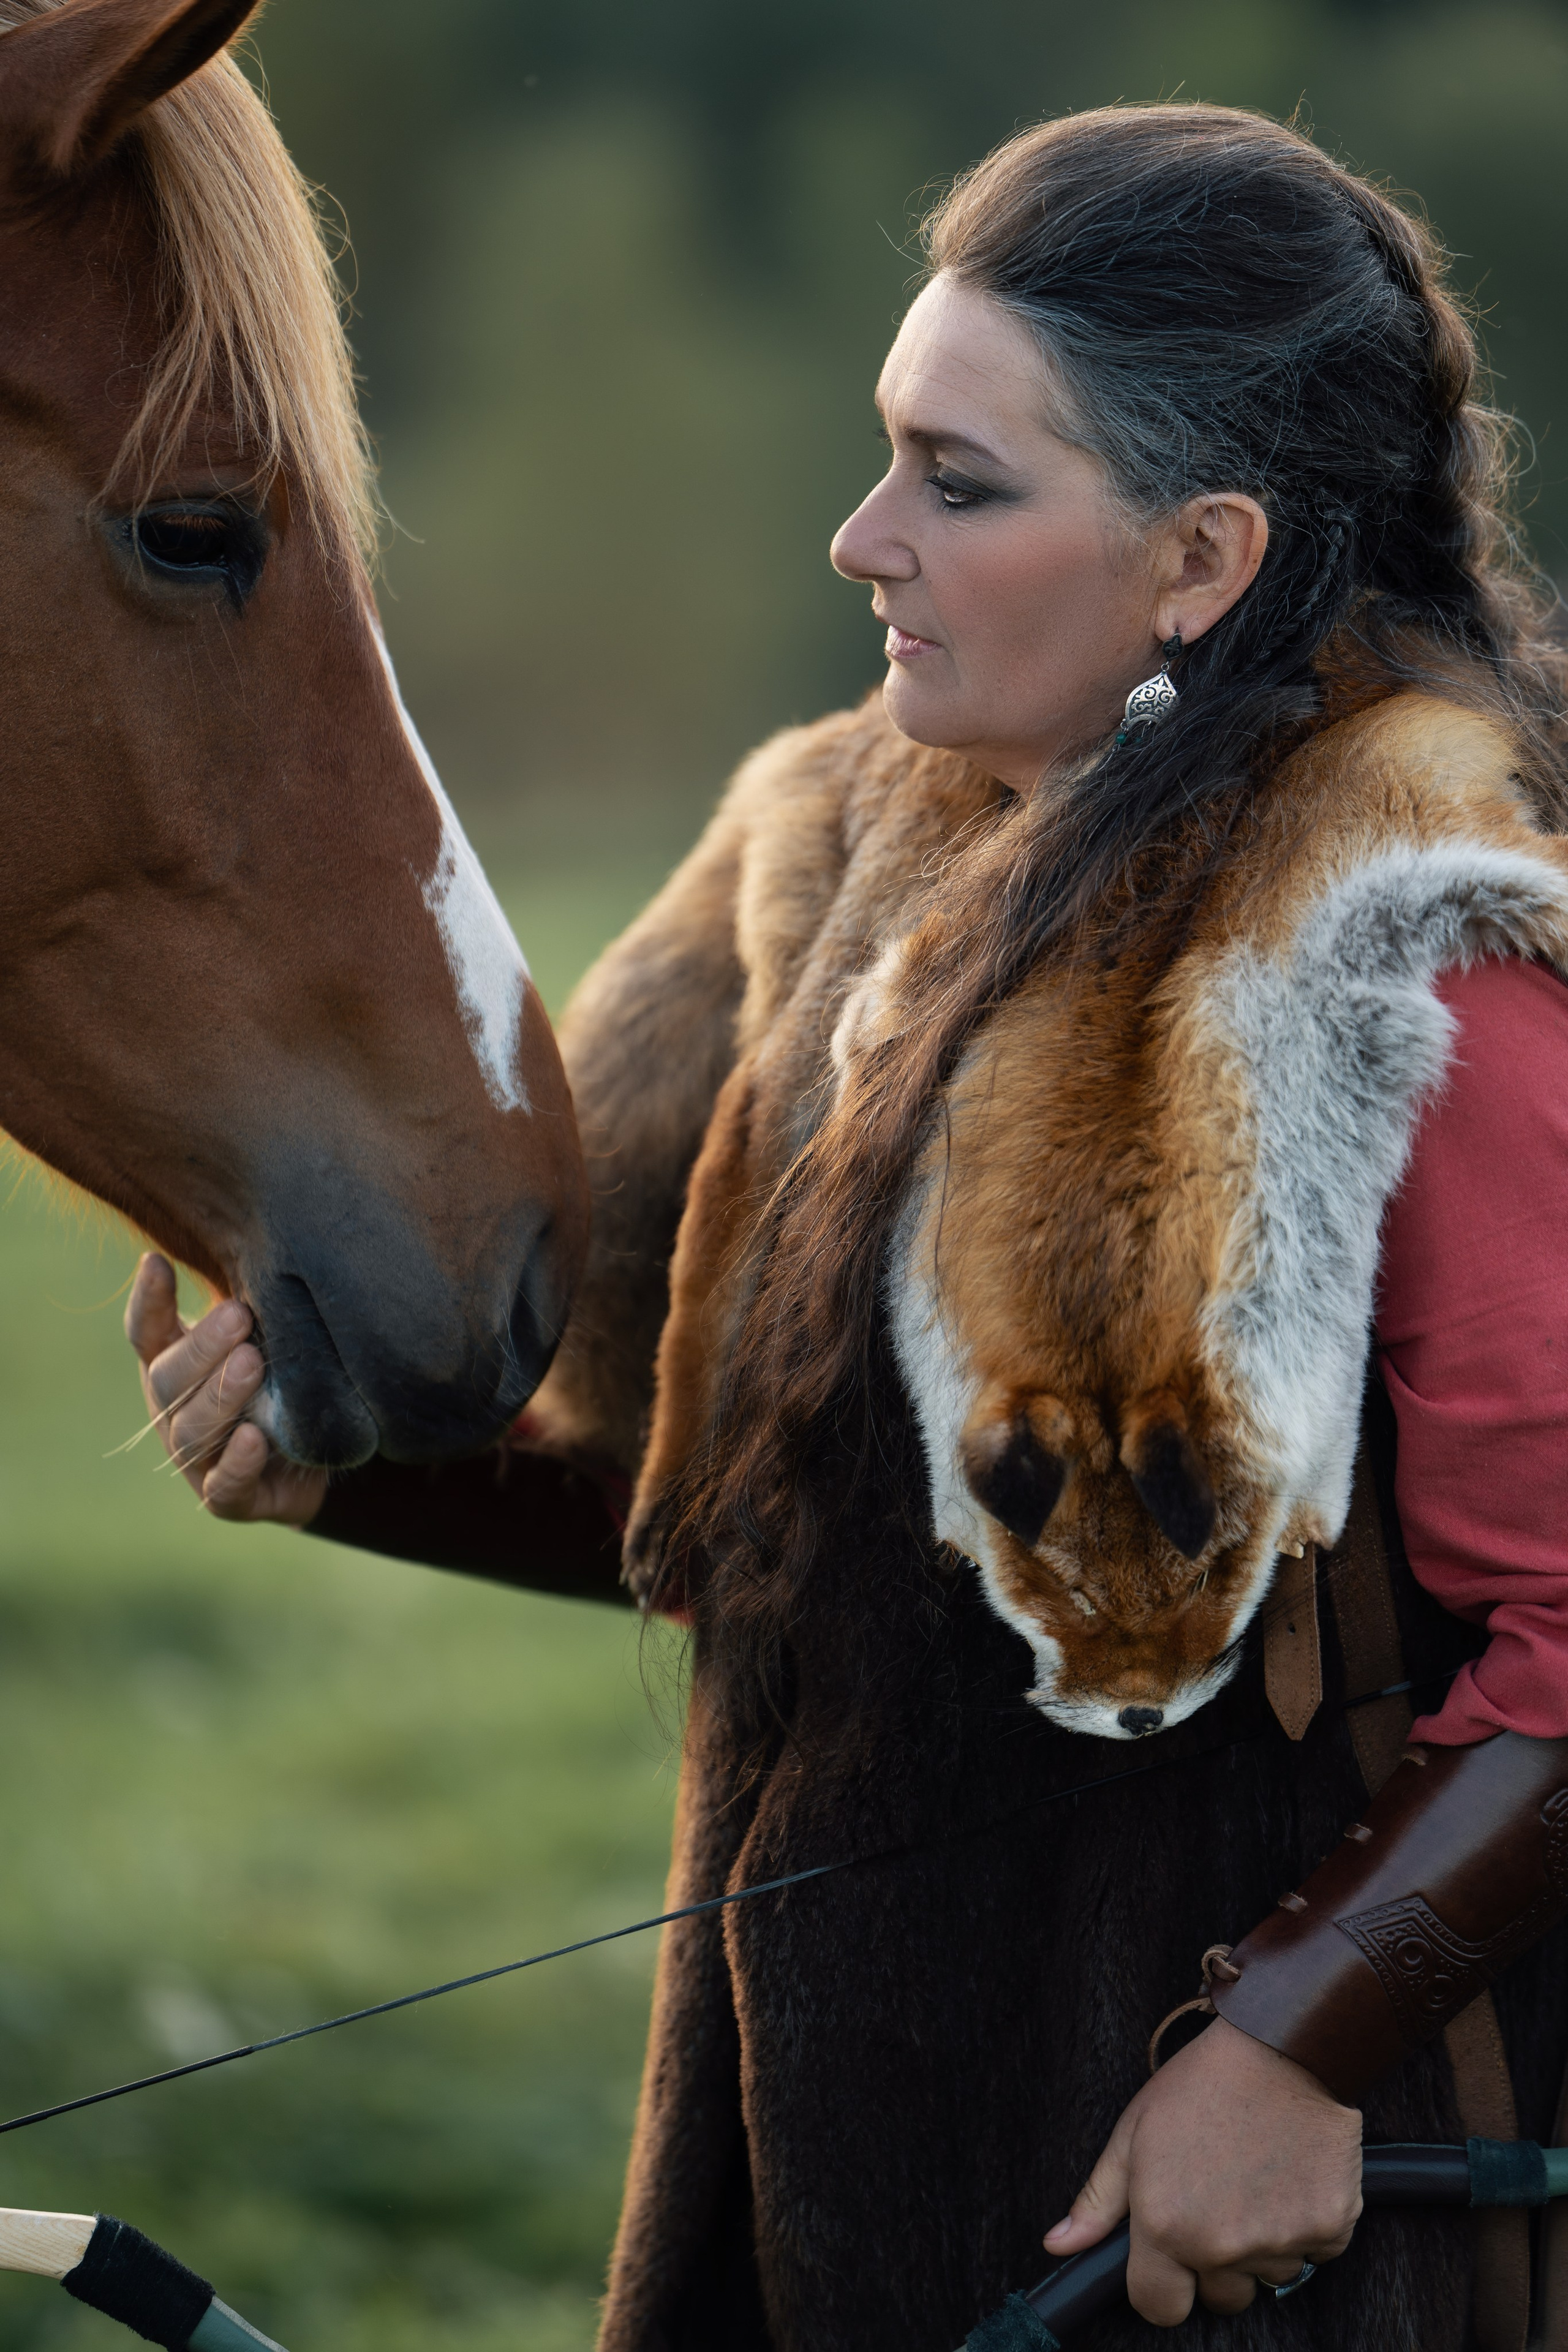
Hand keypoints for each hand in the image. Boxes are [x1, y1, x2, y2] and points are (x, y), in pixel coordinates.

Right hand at [125, 1253, 327, 1526]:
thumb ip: (248, 1306)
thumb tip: (254, 1240)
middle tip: (238, 1315)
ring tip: (253, 1363)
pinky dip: (238, 1463)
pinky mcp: (232, 1499)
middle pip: (167, 1381)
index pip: (147, 1333)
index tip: (156, 1262)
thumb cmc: (279, 1381)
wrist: (313, 1458)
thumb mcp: (264, 1337)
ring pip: (190, 1432)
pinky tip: (255, 1439)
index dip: (148, 1302)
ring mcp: (197, 1460)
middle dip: (202, 1348)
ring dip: (221, 1397)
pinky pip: (225, 1487)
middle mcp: (174, 1413)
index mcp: (173, 1367)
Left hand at [1043, 2017, 1361, 2325]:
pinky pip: (1314, 2253)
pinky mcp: (1330, 2229)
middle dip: (1215, 2264)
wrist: (1283, 2048)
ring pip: (1267, 2274)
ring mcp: (1279, 2242)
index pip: (1158, 2307)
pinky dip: (1305, 2224)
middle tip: (1219, 2200)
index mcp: (1166, 2226)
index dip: (1162, 2286)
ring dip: (1261, 2243)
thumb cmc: (1203, 2083)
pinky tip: (1291, 2174)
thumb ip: (1098, 2200)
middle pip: (1219, 2298)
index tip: (1170, 2258)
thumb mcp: (1134, 2131)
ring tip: (1256, 2177)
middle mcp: (1221, 2246)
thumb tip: (1059, 2245)